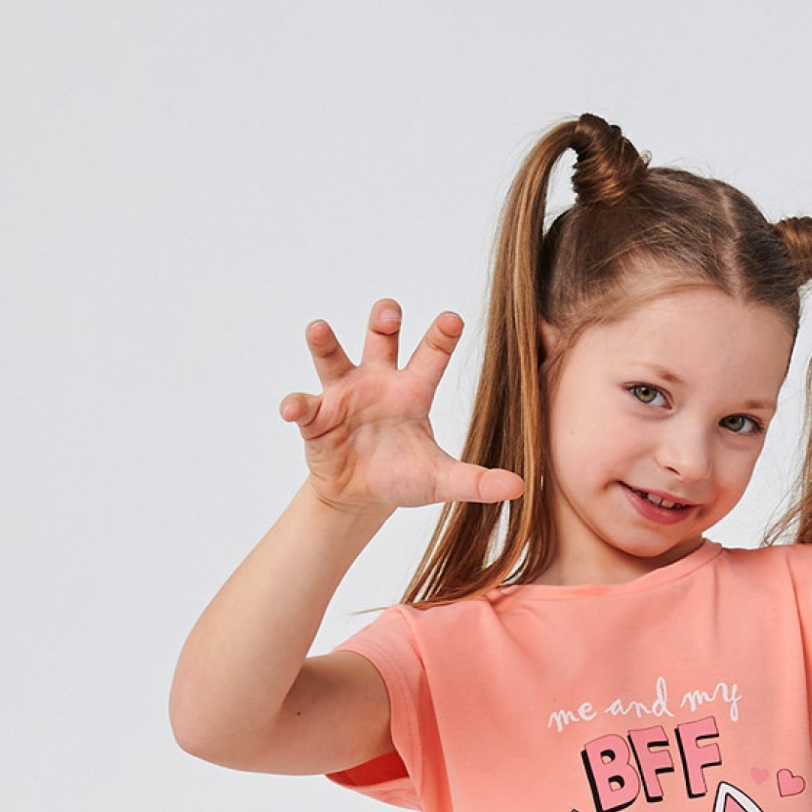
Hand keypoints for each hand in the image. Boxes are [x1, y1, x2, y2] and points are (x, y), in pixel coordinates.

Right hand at [279, 301, 524, 511]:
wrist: (361, 498)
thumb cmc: (403, 476)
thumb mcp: (442, 480)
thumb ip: (477, 481)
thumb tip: (519, 487)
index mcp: (413, 391)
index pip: (432, 355)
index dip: (441, 335)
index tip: (453, 319)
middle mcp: (378, 382)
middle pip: (380, 337)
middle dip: (384, 319)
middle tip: (389, 314)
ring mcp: (343, 395)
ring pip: (333, 358)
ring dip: (325, 342)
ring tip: (319, 329)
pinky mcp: (316, 417)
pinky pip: (304, 406)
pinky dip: (296, 405)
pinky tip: (293, 408)